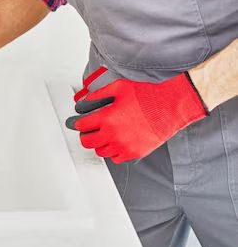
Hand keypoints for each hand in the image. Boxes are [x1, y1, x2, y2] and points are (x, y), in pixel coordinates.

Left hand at [65, 68, 207, 163]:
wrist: (171, 106)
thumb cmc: (148, 96)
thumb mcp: (119, 87)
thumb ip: (99, 94)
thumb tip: (86, 101)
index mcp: (107, 118)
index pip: (81, 126)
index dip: (75, 124)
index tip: (75, 123)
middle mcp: (113, 134)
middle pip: (87, 142)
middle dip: (85, 135)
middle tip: (87, 130)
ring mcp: (124, 146)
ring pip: (100, 151)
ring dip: (99, 143)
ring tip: (103, 135)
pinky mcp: (135, 153)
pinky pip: (116, 158)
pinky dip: (113, 151)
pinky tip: (116, 142)